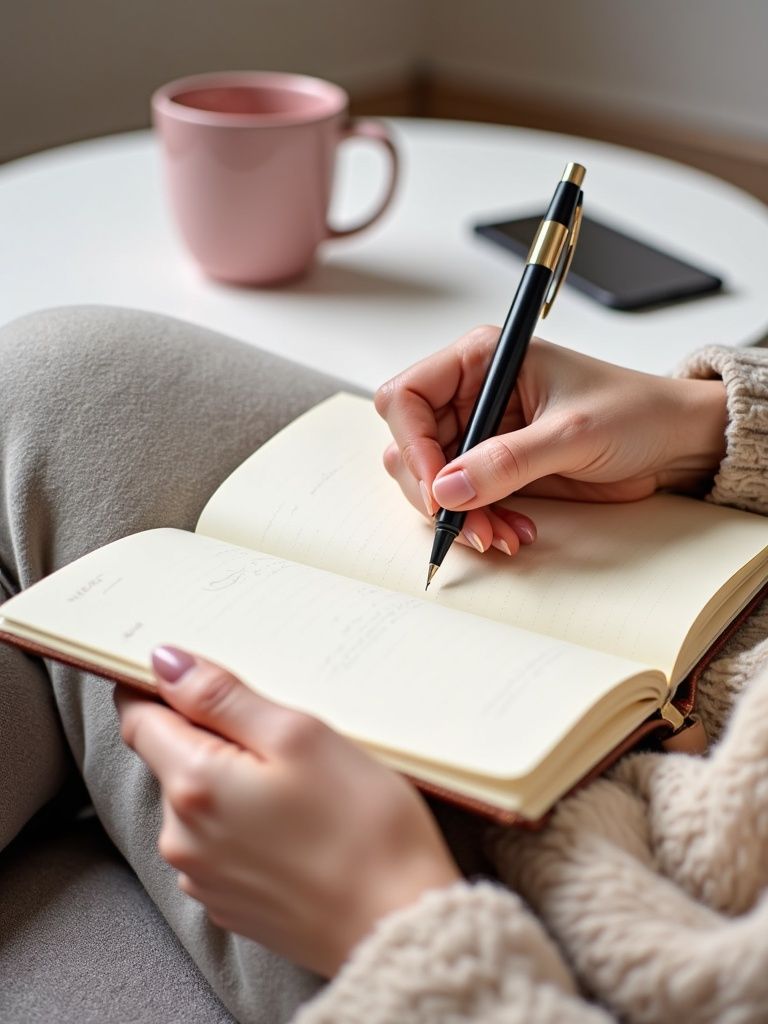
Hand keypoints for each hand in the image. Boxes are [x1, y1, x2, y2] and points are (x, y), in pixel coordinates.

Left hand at [116, 647, 459, 977]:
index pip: (140, 720)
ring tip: (302, 786)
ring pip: (201, 803)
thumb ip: (223, 698)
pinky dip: (248, 824)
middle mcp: (181, 838)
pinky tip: (300, 826)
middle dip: (217, 738)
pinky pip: (223, 843)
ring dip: (235, 783)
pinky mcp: (230, 903)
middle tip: (284, 737)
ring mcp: (203, 878)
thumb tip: (165, 664)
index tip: (198, 677)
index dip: (160, 690)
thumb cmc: (362, 827)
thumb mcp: (298, 736)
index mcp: (193, 785)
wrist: (396, 930)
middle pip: (174, 761)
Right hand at [375, 327, 727, 553]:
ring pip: (434, 482)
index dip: (413, 444)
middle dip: (437, 492)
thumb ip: (506, 461)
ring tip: (500, 535)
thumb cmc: (635, 411)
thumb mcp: (571, 433)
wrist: (674, 442)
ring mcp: (482, 434)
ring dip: (460, 516)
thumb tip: (447, 488)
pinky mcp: (496, 468)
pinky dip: (480, 524)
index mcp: (483, 359)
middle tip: (470, 525)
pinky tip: (513, 531)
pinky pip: (464, 502)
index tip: (438, 487)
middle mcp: (473, 394)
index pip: (408, 397)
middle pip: (411, 446)